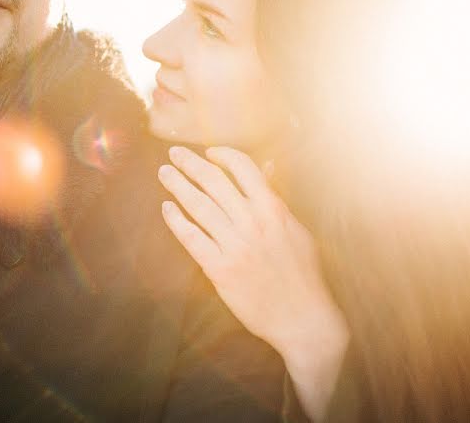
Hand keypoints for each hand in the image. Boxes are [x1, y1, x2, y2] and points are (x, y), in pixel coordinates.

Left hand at [158, 146, 348, 363]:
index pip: (243, 168)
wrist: (303, 319)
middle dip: (190, 164)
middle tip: (175, 153)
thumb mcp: (297, 231)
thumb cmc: (304, 275)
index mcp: (274, 209)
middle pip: (214, 182)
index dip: (222, 155)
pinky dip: (176, 221)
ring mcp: (235, 246)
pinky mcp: (220, 269)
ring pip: (199, 205)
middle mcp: (252, 223)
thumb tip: (265, 172)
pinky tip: (167, 208)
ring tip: (165, 173)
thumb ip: (277, 202)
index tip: (209, 152)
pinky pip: (191, 238)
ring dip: (178, 185)